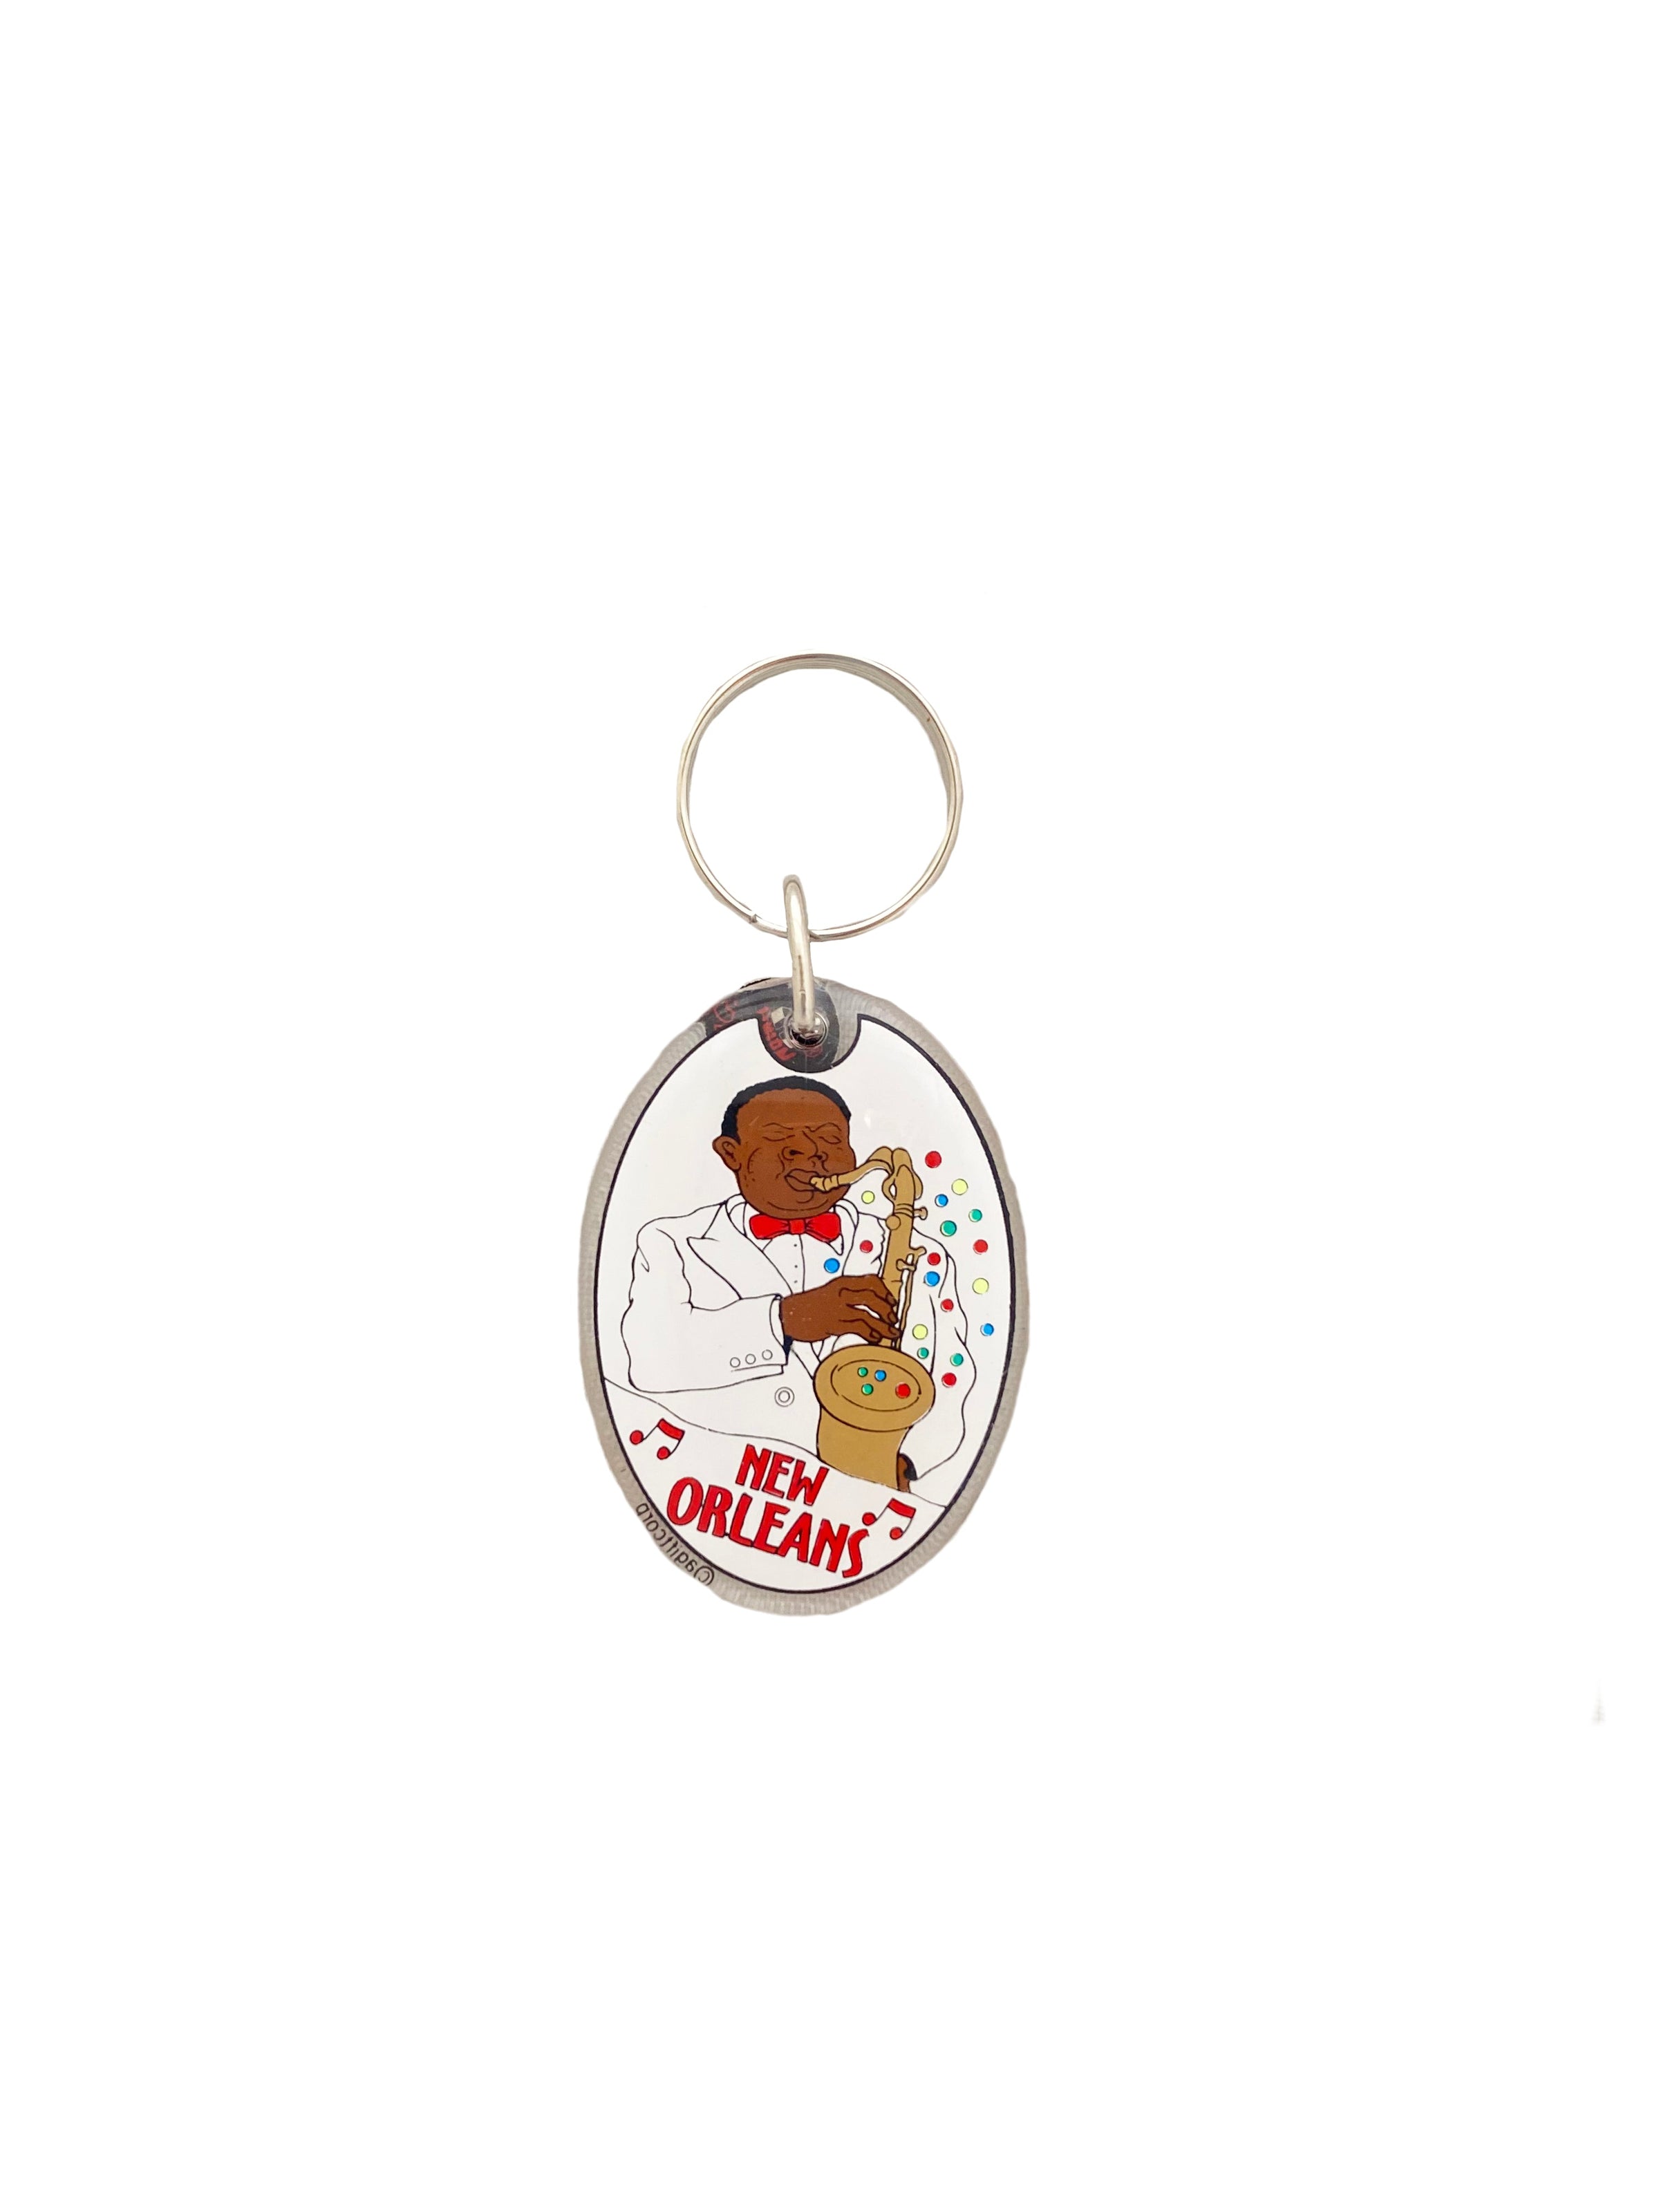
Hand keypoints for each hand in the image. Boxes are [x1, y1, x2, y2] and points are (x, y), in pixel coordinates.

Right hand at [779, 1275, 896, 1345]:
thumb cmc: (810, 1305)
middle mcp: (841, 1292)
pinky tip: (875, 1339)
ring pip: (868, 1314)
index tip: (892, 1301)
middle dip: (887, 1309)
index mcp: (842, 1282)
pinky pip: (858, 1328)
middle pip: (873, 1297)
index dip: (885, 1291)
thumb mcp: (831, 1292)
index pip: (871, 1280)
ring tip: (891, 1333)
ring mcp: (837, 1308)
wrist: (787, 1315)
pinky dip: (871, 1334)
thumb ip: (850, 1295)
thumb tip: (873, 1305)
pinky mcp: (833, 1324)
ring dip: (884, 1325)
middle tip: (893, 1319)